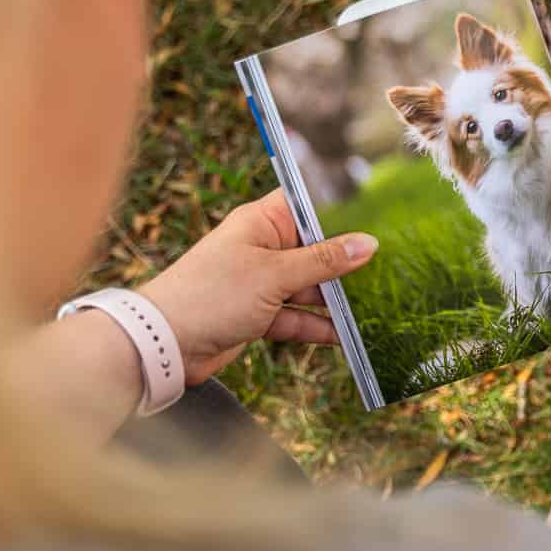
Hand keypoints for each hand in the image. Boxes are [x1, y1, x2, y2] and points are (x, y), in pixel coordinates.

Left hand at [138, 189, 377, 383]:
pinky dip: (318, 326)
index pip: (307, 206)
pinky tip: (346, 336)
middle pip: (315, 251)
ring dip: (335, 300)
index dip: (340, 212)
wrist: (164, 344)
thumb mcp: (275, 274)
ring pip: (309, 287)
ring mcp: (260, 283)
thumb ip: (324, 261)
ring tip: (373, 307)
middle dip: (346, 264)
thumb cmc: (211, 295)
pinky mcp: (258, 314)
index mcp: (260, 223)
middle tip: (387, 268)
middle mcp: (262, 248)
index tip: (378, 218)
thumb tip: (368, 243)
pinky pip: (298, 317)